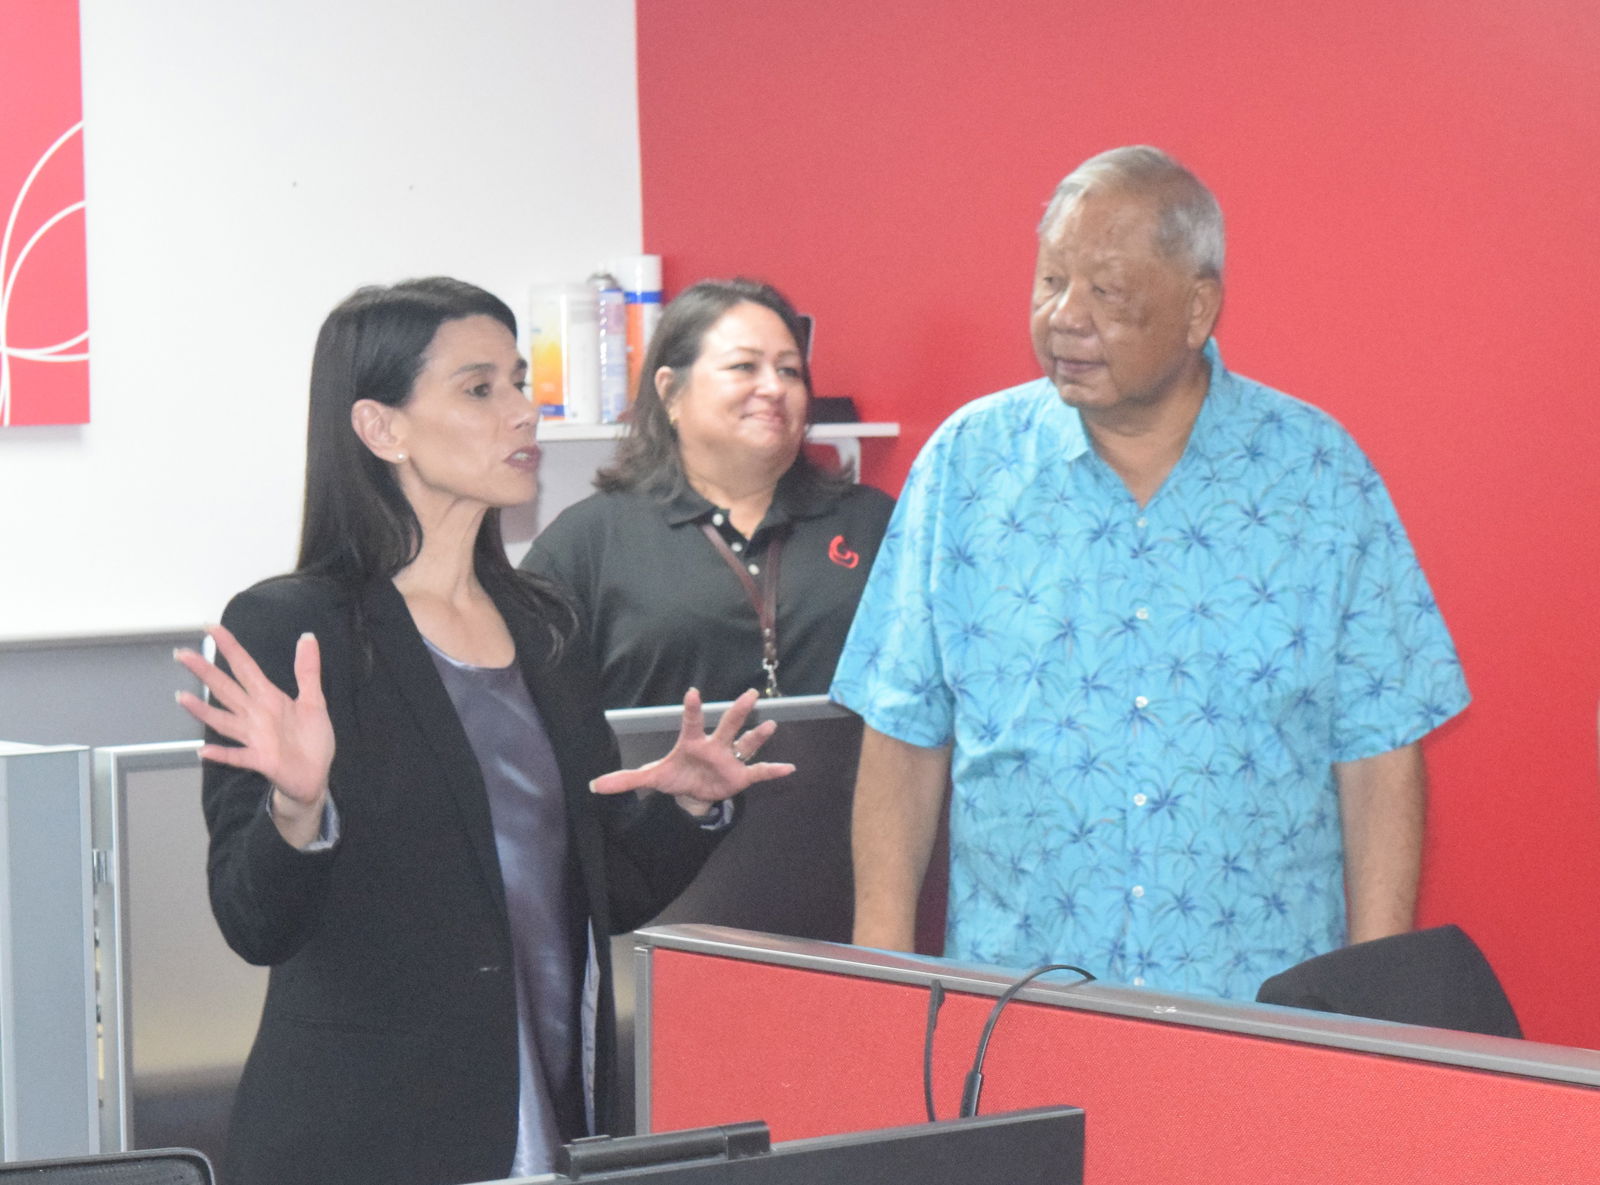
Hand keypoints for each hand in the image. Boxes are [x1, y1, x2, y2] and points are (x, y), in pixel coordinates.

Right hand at [175, 626, 335, 825]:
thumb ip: (308, 670)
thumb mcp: (314, 701)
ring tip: (182, 697)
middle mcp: (255, 714)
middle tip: (182, 654)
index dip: (230, 647)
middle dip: (205, 672)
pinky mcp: (260, 759)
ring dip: (203, 711)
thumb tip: (307, 637)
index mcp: (269, 697)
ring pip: (224, 720)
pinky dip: (222, 754)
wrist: (316, 774)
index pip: (245, 667)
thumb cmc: (311, 739)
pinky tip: (203, 751)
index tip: (211, 628)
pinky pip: (237, 756)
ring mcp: (254, 737)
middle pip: (226, 689)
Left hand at [589, 688, 793, 812]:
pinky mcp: (740, 775)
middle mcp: (714, 745)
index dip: (691, 709)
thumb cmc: (675, 775)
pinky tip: (790, 768)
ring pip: (746, 743)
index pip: (691, 722)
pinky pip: (759, 772)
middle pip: (726, 725)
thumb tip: (593, 785)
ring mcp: (729, 759)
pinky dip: (773, 771)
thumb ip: (625, 780)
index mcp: (691, 742)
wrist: (695, 791)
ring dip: (758, 735)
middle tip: (749, 693)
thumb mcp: (651, 778)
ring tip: (771, 725)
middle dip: (737, 711)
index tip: (692, 692)